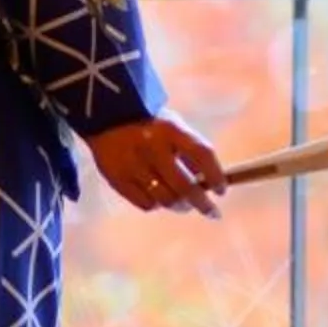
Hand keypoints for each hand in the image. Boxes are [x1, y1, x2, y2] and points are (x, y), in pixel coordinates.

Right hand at [86, 115, 228, 217]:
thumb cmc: (149, 123)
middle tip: (212, 212)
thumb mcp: (173, 126)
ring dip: (180, 206)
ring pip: (165, 199)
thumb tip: (210, 184)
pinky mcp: (116, 178)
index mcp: (170, 129)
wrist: (105, 114)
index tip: (222, 190)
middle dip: (203, 204)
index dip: (216, 176)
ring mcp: (132, 164)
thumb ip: (190, 152)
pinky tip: (160, 199)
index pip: (202, 155)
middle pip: (184, 187)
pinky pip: (145, 203)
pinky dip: (157, 204)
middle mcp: (152, 147)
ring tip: (185, 205)